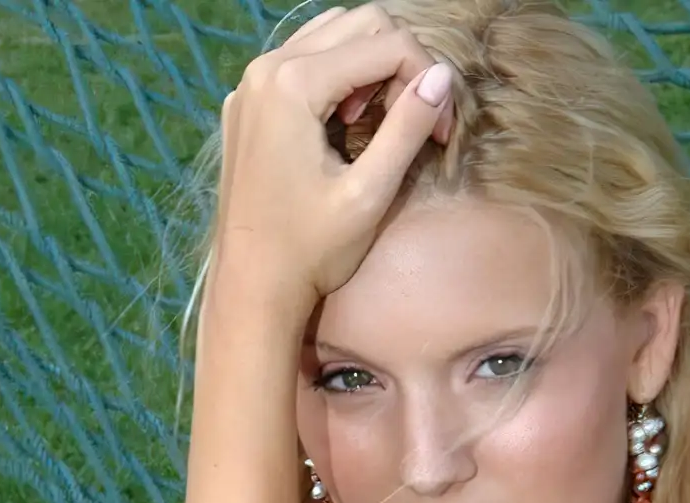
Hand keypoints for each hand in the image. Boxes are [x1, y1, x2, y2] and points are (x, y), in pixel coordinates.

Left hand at [213, 3, 455, 306]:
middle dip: (400, 65)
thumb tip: (443, 77)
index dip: (426, 82)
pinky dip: (336, 77)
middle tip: (412, 123)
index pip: (387, 44)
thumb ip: (407, 128)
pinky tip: (342, 126)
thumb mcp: (369, 193)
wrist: (250, 289)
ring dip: (369, 67)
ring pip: (331, 35)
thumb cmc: (308, 252)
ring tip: (375, 125)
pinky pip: (301, 62)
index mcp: (291, 84)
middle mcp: (264, 70)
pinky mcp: (246, 105)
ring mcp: (249, 85)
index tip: (442, 135)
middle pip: (360, 24)